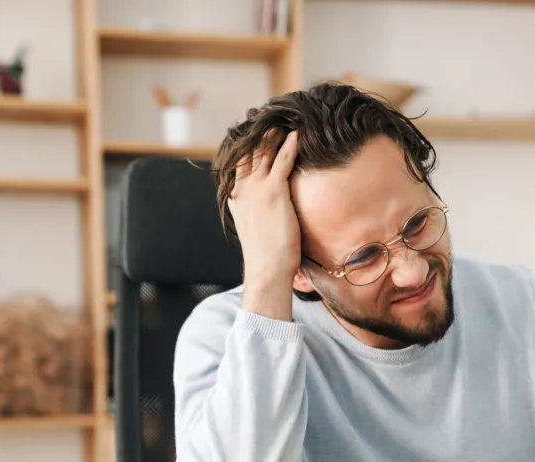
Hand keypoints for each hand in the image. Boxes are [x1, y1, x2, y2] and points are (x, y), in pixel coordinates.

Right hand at [230, 129, 300, 320]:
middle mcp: (242, 189)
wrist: (267, 269)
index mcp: (236, 198)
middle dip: (258, 135)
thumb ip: (260, 215)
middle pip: (248, 152)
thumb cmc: (267, 257)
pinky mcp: (273, 191)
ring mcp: (256, 188)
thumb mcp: (257, 230)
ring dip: (273, 134)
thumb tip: (271, 215)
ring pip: (263, 152)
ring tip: (283, 120)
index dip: (246, 147)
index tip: (253, 133)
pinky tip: (298, 134)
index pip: (238, 165)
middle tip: (268, 118)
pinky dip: (289, 144)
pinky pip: (282, 160)